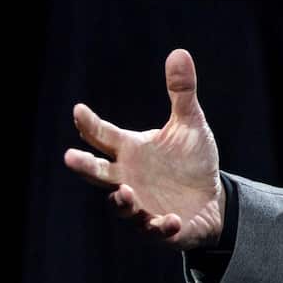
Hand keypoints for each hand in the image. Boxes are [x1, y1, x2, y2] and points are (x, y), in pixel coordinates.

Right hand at [64, 48, 224, 250]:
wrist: (212, 197)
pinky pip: (157, 230)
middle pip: (99, 174)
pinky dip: (161, 226)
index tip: (78, 110)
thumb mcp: (190, 123)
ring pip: (122, 207)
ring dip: (121, 202)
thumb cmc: (191, 160)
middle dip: (84, 167)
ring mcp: (142, 205)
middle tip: (70, 158)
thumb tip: (179, 52)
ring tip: (123, 193)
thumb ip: (181, 92)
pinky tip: (171, 220)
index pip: (103, 135)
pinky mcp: (163, 228)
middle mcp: (128, 178)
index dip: (89, 123)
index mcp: (131, 150)